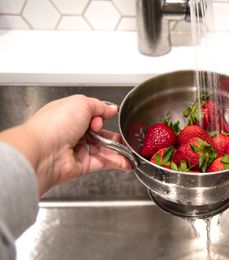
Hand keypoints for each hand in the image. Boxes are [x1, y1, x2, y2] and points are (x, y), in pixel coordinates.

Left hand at [0, 95, 131, 195]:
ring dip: (118, 149)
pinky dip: (117, 162)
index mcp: (69, 114)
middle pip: (100, 133)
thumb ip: (100, 106)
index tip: (110, 115)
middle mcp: (73, 132)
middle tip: (124, 134)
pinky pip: (103, 162)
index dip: (103, 115)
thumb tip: (111, 109)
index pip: (92, 114)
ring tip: (130, 149)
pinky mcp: (83, 165)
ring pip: (104, 148)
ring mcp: (78, 149)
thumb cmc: (55, 124)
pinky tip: (128, 162)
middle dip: (113, 133)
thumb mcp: (81, 103)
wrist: (44, 152)